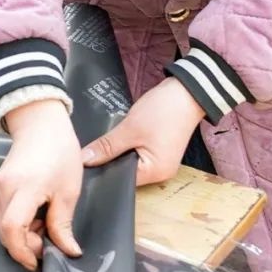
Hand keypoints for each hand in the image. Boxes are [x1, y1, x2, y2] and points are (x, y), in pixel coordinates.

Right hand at [0, 99, 83, 271]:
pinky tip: (36, 217)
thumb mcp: (68, 190)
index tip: (40, 261)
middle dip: (27, 245)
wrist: (40, 125)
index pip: (13, 228)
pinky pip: (2, 216)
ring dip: (23, 235)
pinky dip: (18, 224)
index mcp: (23, 187)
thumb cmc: (58, 152)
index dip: (23, 251)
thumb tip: (67, 250)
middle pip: (5, 233)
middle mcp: (3, 189)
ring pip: (3, 227)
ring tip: (46, 225)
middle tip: (50, 241)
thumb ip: (63, 224)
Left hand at [82, 78, 205, 186]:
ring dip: (118, 152)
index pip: (121, 180)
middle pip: (126, 172)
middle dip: (109, 161)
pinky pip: (137, 153)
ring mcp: (161, 161)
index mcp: (155, 173)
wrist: (187, 91)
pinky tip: (117, 138)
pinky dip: (127, 146)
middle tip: (89, 151)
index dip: (102, 171)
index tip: (83, 162)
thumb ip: (107, 146)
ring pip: (130, 161)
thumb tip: (84, 160)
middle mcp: (160, 172)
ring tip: (101, 144)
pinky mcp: (159, 149)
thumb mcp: (130, 128)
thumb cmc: (163, 111)